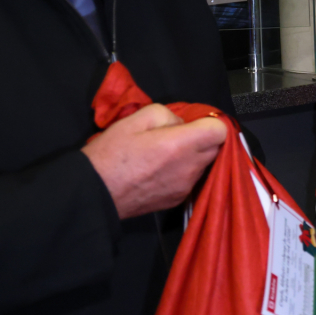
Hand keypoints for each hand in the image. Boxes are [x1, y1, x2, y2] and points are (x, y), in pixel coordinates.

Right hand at [82, 103, 226, 218]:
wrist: (94, 192)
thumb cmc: (111, 153)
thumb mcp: (135, 118)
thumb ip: (167, 115)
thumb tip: (182, 124)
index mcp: (181, 145)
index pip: (220, 131)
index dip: (210, 123)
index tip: (195, 123)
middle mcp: (190, 167)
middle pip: (215, 148)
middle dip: (202, 139)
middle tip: (177, 136)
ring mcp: (186, 186)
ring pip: (204, 164)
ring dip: (193, 156)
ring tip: (165, 154)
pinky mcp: (178, 199)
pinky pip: (191, 179)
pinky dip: (183, 171)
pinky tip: (160, 170)